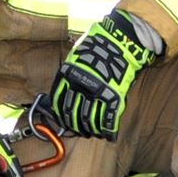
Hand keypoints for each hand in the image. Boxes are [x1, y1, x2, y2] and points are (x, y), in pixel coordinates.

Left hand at [45, 10, 163, 140]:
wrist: (118, 42)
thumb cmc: (96, 47)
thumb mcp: (75, 57)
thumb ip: (69, 74)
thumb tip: (64, 89)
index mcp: (68, 76)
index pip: (59, 102)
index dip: (60, 115)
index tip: (62, 121)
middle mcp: (80, 86)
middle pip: (72, 113)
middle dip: (73, 125)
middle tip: (76, 131)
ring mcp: (97, 93)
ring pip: (88, 119)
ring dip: (88, 130)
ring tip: (90, 133)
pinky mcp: (114, 96)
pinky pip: (108, 118)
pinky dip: (107, 129)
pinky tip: (107, 134)